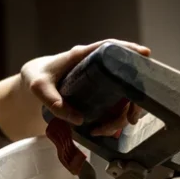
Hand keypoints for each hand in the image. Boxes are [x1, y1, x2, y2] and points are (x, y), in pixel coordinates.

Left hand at [20, 40, 150, 134]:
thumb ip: (53, 102)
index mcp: (84, 56)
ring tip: (102, 131)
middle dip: (133, 100)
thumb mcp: (39, 89)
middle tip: (131, 119)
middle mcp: (97, 67)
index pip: (111, 47)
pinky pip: (115, 107)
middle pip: (125, 78)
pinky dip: (114, 121)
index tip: (145, 54)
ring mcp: (101, 81)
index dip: (129, 50)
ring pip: (123, 97)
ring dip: (121, 117)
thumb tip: (79, 119)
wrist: (34, 86)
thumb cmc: (37, 79)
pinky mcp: (100, 95)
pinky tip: (102, 130)